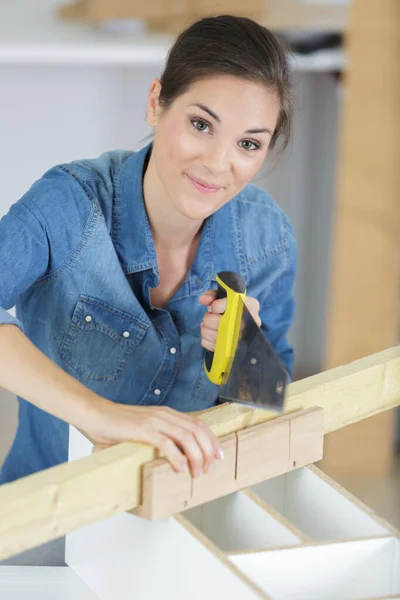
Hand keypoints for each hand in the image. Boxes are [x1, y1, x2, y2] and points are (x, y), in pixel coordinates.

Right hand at [88, 400, 223, 477]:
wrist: (95, 414)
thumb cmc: (116, 425)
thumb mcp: (144, 429)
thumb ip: (159, 437)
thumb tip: (174, 458)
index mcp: (167, 414)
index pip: (198, 424)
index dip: (212, 440)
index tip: (218, 455)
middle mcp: (165, 415)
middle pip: (197, 430)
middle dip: (208, 450)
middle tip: (209, 468)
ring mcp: (154, 421)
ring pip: (187, 437)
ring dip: (196, 457)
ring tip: (196, 472)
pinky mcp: (143, 430)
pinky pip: (166, 443)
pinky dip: (177, 457)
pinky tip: (181, 468)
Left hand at [199, 290, 260, 351]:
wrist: (235, 321)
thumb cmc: (228, 307)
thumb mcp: (222, 295)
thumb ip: (212, 295)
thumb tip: (204, 300)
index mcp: (251, 306)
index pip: (232, 305)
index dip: (217, 306)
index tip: (212, 307)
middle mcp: (250, 323)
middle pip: (223, 322)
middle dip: (210, 318)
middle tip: (210, 315)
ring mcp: (243, 338)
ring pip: (217, 336)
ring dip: (206, 329)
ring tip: (207, 325)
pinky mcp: (233, 350)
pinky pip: (214, 347)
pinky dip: (207, 340)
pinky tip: (209, 334)